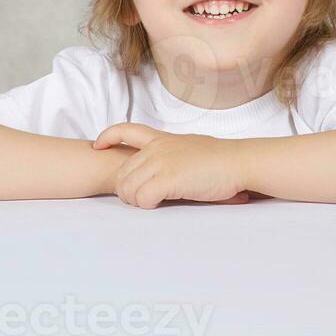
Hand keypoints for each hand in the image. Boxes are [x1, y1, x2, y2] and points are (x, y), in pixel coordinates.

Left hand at [92, 123, 249, 208]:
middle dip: (126, 190)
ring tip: (153, 203)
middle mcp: (157, 149)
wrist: (238, 161)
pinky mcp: (168, 178)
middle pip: (121, 173)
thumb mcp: (189, 149)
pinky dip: (147, 206)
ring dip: (136, 201)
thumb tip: (165, 173)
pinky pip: (142, 198)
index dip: (107, 137)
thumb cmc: (221, 160)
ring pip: (128, 189)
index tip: (97, 145)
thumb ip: (171, 156)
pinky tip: (160, 204)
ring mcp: (161, 162)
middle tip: (142, 199)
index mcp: (162, 139)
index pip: (125, 129)